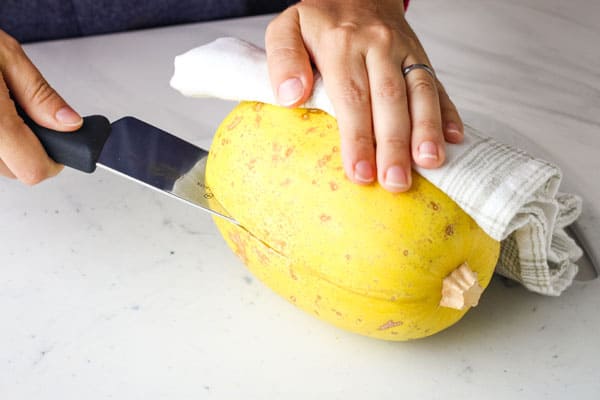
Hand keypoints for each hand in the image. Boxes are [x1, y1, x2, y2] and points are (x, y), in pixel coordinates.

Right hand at [0, 30, 81, 183]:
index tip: (63, 143)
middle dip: (32, 148)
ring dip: (10, 145)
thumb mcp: (5, 55)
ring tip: (2, 106)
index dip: (55, 159)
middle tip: (29, 115)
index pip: (33, 169)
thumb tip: (69, 124)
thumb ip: (39, 95)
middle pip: (16, 170)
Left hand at [265, 0, 462, 192]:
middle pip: (389, 100)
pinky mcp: (421, 55)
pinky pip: (437, 83)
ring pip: (420, 91)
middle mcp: (378, 45)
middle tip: (395, 182)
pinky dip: (448, 111)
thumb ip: (283, 59)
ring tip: (431, 164)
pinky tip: (454, 138)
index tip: (360, 173)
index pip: (351, 97)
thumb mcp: (286, 28)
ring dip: (426, 130)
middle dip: (394, 145)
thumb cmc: (317, 18)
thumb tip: (292, 96)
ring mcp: (404, 50)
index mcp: (341, 43)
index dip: (358, 138)